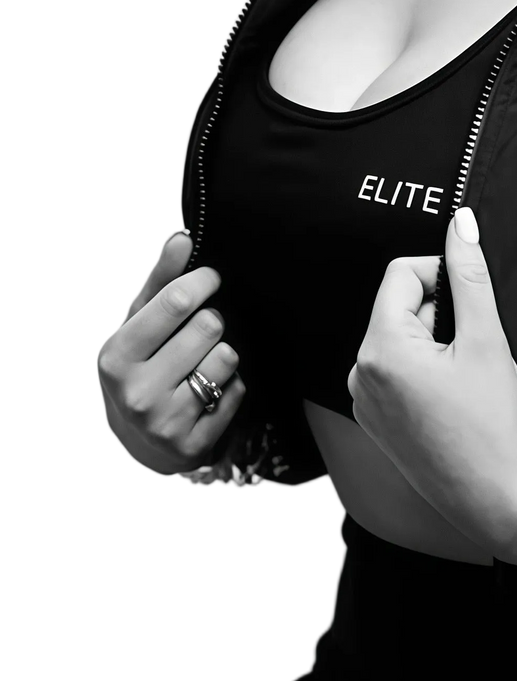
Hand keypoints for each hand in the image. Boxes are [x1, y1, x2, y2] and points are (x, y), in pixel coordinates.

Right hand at [94, 230, 245, 477]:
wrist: (135, 442)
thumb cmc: (137, 366)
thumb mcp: (135, 323)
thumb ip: (158, 279)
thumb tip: (180, 236)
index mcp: (116, 355)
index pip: (177, 301)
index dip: (203, 280)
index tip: (209, 278)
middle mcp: (137, 392)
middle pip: (209, 325)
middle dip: (210, 322)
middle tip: (198, 331)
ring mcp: (165, 422)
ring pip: (227, 357)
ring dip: (221, 354)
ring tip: (200, 364)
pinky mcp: (194, 444)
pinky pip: (237, 391)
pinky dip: (229, 386)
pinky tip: (207, 393)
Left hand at [348, 208, 516, 556]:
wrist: (498, 503)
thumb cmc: (494, 427)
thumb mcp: (486, 339)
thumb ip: (470, 275)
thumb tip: (460, 221)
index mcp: (380, 349)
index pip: (402, 273)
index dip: (442, 275)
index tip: (472, 306)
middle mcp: (360, 374)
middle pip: (401, 305)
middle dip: (441, 313)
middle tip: (474, 348)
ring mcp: (365, 402)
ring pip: (402, 337)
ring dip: (436, 342)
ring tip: (467, 377)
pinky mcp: (377, 422)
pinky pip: (398, 371)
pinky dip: (427, 370)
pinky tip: (456, 398)